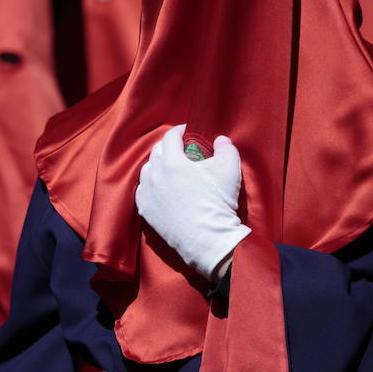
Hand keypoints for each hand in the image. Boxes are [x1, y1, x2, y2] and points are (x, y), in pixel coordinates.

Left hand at [135, 124, 250, 279]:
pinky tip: (159, 188)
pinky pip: (142, 192)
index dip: (180, 131)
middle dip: (168, 146)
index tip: (187, 131)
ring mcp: (147, 194)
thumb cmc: (218, 201)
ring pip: (147, 171)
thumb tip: (221, 140)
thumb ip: (226, 148)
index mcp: (171, 161)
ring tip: (169, 168)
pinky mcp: (146, 212)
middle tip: (180, 149)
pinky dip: (150, 186)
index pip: (170, 137)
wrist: (208, 240)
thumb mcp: (229, 168)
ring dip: (157, 165)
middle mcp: (154, 175)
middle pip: (156, 152)